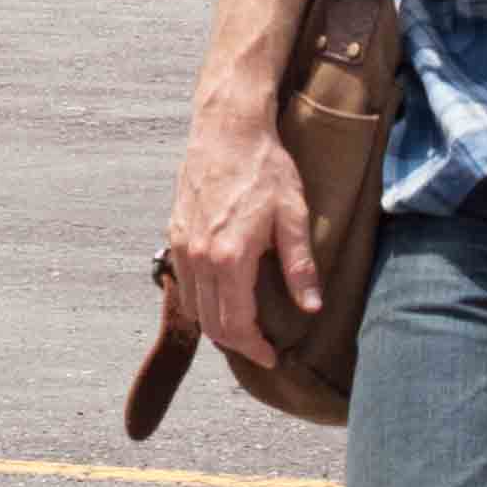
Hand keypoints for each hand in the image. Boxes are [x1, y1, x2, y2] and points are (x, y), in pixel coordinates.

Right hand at [164, 98, 317, 368]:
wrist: (227, 130)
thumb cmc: (265, 169)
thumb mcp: (294, 217)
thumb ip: (300, 267)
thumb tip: (311, 307)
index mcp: (229, 258)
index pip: (235, 325)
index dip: (254, 348)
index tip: (270, 356)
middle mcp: (199, 258)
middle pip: (211, 323)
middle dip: (237, 343)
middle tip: (260, 348)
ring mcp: (182, 246)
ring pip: (193, 307)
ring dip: (216, 324)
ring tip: (243, 327)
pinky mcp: (174, 233)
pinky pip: (183, 283)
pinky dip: (200, 301)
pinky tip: (221, 297)